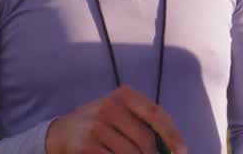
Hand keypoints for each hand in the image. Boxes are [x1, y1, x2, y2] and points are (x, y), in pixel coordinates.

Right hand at [44, 85, 187, 153]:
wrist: (60, 132)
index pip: (155, 114)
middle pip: (146, 140)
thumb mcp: (120, 113)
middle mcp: (109, 107)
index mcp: (123, 95)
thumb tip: (174, 148)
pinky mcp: (87, 146)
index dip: (172, 135)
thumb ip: (145, 123)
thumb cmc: (100, 124)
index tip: (182, 152)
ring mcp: (96, 126)